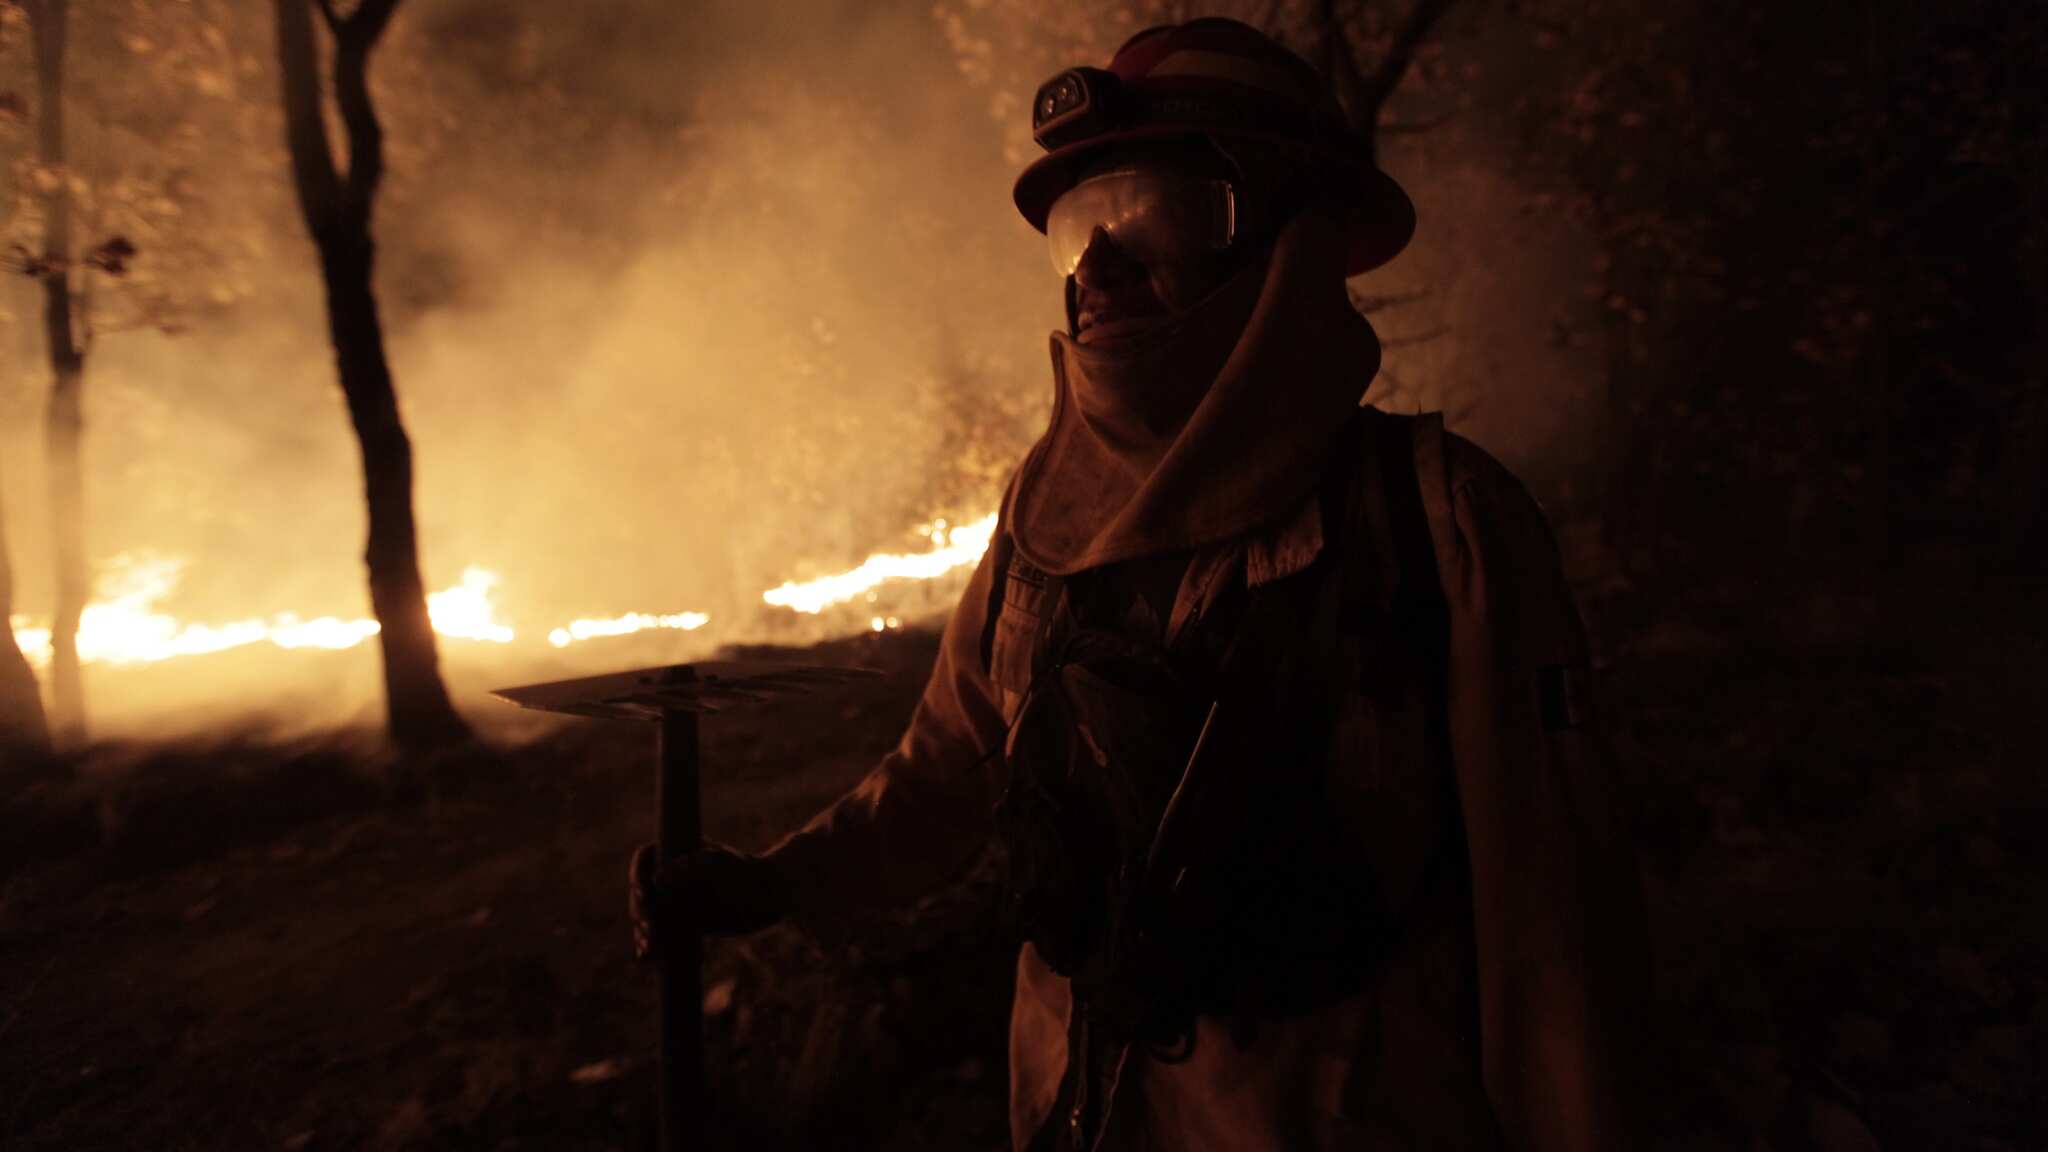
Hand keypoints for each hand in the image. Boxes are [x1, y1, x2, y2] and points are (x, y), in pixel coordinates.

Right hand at [629, 842, 794, 958]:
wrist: (770, 897)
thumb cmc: (748, 874)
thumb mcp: (721, 866)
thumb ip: (691, 868)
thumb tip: (657, 879)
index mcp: (677, 852)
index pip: (646, 859)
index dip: (637, 875)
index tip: (644, 894)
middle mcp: (672, 874)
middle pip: (642, 891)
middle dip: (640, 910)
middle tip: (651, 928)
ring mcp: (676, 898)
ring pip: (647, 915)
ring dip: (643, 931)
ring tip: (651, 947)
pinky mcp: (683, 921)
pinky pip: (660, 933)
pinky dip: (651, 945)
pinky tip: (647, 957)